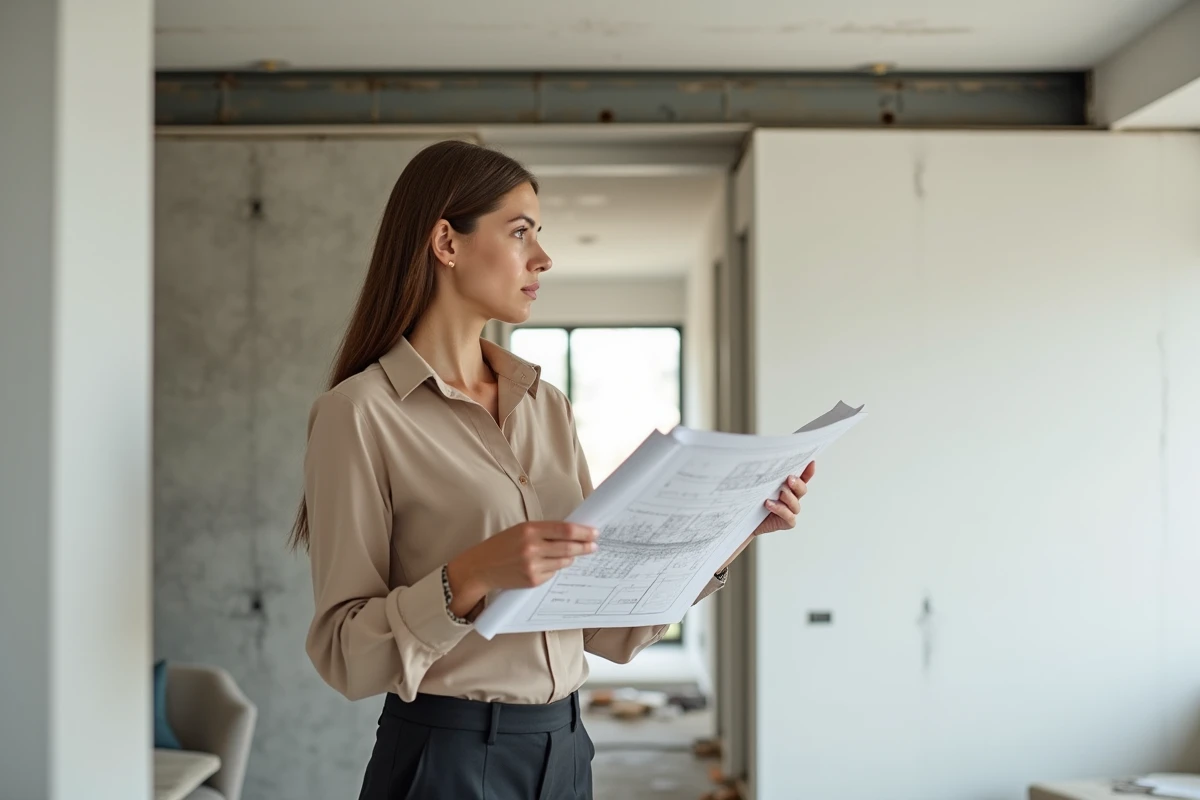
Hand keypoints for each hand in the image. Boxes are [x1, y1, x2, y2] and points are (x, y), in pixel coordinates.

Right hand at [446, 522, 597, 615]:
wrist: (481, 568)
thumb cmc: (502, 546)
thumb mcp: (521, 530)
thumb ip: (544, 531)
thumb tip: (572, 533)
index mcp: (529, 529)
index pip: (565, 529)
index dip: (583, 531)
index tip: (595, 532)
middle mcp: (532, 547)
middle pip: (569, 547)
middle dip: (585, 546)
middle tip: (595, 545)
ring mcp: (532, 566)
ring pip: (563, 561)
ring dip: (571, 557)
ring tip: (573, 553)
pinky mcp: (532, 580)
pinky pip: (553, 573)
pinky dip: (555, 567)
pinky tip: (549, 564)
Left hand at [716, 461, 814, 573]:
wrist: (743, 520)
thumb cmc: (751, 499)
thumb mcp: (758, 484)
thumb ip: (765, 474)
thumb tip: (764, 458)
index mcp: (787, 486)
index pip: (802, 477)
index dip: (808, 470)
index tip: (811, 462)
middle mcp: (791, 497)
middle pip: (802, 489)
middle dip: (798, 484)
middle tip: (790, 479)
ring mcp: (789, 510)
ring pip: (796, 504)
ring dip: (789, 497)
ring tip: (780, 493)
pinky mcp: (786, 522)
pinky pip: (790, 517)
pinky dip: (781, 510)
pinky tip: (769, 504)